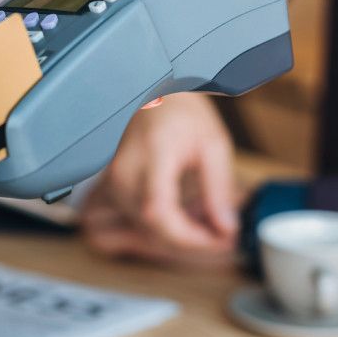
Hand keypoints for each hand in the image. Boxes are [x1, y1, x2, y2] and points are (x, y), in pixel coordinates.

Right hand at [82, 93, 243, 265]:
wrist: (153, 96)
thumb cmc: (181, 112)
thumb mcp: (213, 143)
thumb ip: (219, 188)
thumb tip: (226, 227)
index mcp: (153, 153)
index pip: (159, 211)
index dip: (188, 236)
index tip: (218, 239)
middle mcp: (125, 170)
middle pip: (152, 227)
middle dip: (191, 240)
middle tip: (223, 234)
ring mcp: (113, 181)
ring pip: (144, 230)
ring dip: (178, 236)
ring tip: (206, 222)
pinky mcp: (111, 189)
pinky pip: (136, 222)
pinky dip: (162, 230)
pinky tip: (184, 219)